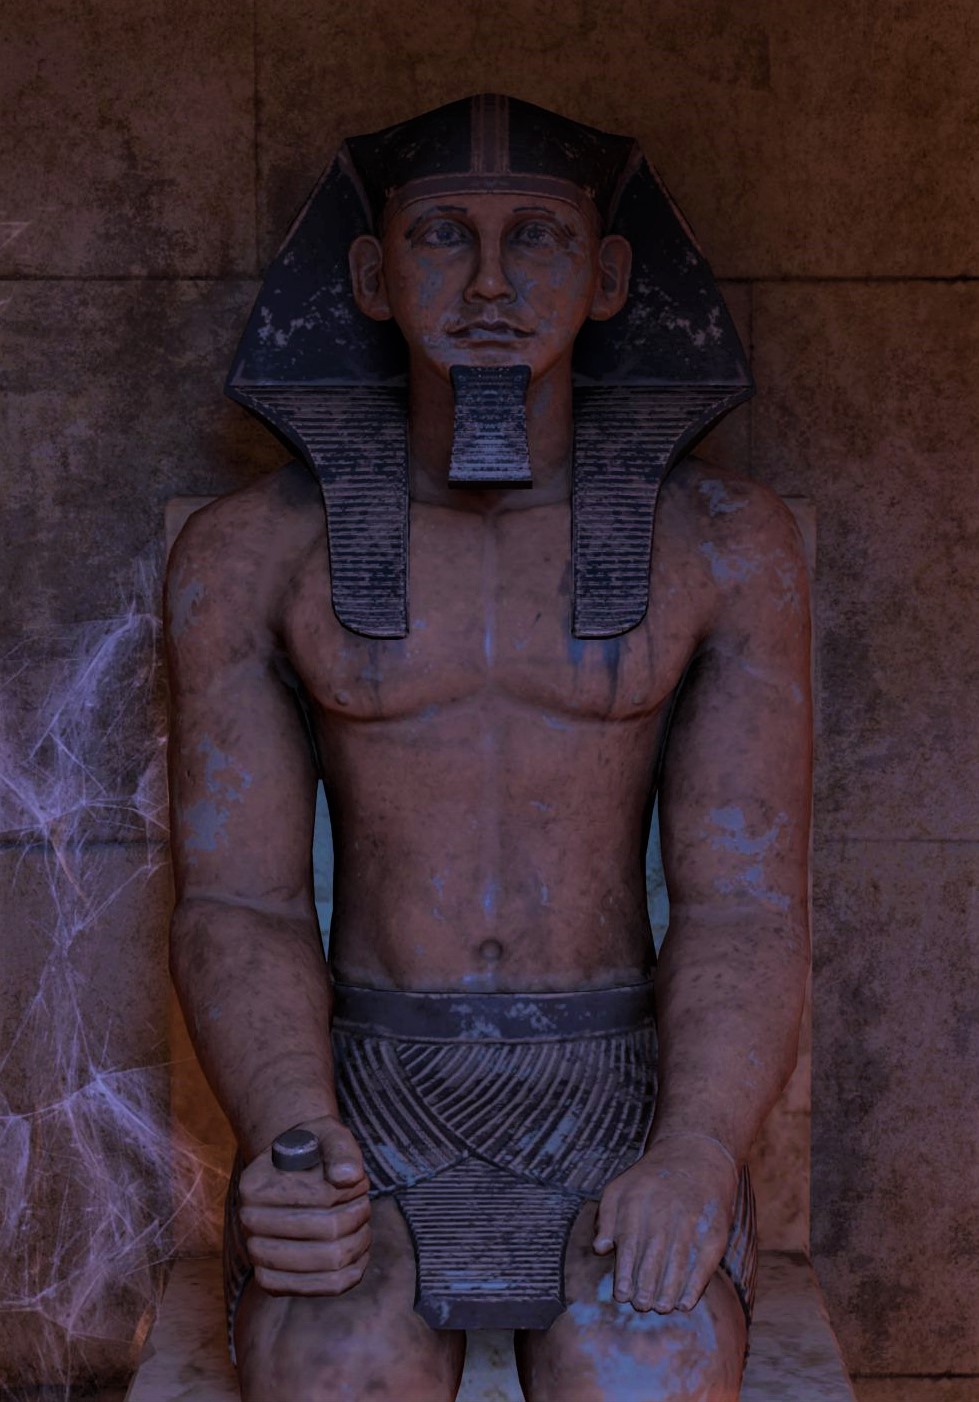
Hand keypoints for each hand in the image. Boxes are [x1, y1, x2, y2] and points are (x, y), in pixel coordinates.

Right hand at [238, 1114, 371, 1296]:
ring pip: (331, 1262)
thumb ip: (341, 1150)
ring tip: (362, 1222)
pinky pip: (323, 1287)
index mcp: (255, 1185)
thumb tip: (348, 1176)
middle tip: (363, 1201)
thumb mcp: (329, 1136)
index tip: (358, 1180)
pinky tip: (359, 1250)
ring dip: (359, 1241)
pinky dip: (353, 1270)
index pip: (322, 1198)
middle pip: (328, 1232)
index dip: (351, 1191)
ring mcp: (258, 1255)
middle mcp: (248, 1222)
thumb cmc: (314, 1151)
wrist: (291, 1175)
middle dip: (357, 1215)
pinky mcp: (275, 1281)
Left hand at [593, 1133, 737, 1313]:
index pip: (630, 1242)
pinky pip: (704, 1261)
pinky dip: (695, 1284)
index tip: (622, 1295)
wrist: (696, 1154)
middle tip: (641, 1306)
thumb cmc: (651, 1180)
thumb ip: (606, 1216)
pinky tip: (685, 1303)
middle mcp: (665, 1209)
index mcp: (638, 1200)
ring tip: (660, 1308)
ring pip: (678, 1260)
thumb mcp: (621, 1187)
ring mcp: (691, 1219)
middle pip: (654, 1254)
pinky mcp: (714, 1229)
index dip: (626, 1272)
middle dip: (646, 1284)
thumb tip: (601, 1249)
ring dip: (669, 1289)